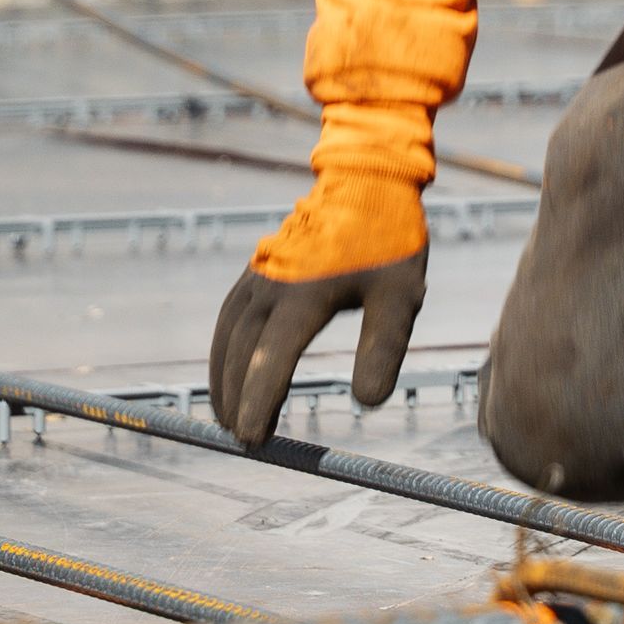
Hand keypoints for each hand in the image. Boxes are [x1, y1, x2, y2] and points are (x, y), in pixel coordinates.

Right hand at [209, 172, 427, 444]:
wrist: (368, 181)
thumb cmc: (389, 242)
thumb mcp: (400, 298)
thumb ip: (383, 349)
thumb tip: (366, 403)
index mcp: (306, 292)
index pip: (271, 357)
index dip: (259, 400)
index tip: (254, 438)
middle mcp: (273, 282)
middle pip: (240, 350)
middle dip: (236, 398)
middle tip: (243, 441)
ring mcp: (260, 272)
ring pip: (228, 333)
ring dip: (223, 376)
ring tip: (228, 418)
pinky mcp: (257, 267)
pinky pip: (230, 314)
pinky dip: (224, 348)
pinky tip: (230, 370)